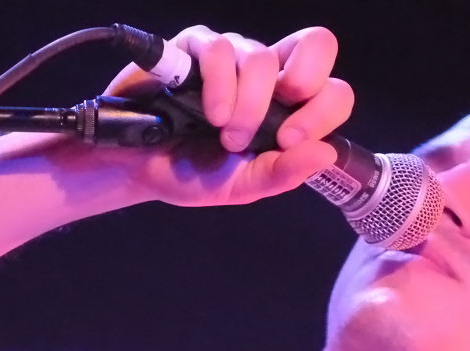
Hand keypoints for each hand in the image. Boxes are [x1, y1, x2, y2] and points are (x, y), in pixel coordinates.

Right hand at [103, 25, 352, 206]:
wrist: (136, 167)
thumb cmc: (192, 174)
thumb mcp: (242, 186)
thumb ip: (283, 173)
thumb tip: (326, 153)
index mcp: (288, 110)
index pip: (333, 90)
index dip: (323, 110)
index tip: (290, 140)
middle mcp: (268, 77)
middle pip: (316, 44)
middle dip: (304, 81)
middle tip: (275, 122)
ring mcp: (234, 57)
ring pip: (262, 57)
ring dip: (246, 104)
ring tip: (222, 131)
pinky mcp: (196, 46)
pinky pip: (221, 50)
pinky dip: (219, 85)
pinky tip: (207, 112)